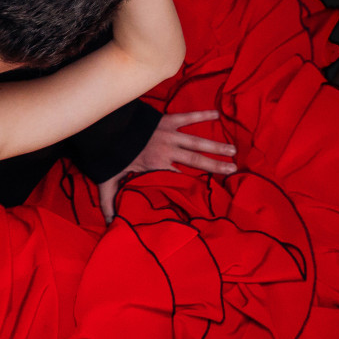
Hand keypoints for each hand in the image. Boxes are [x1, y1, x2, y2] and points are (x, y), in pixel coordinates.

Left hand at [96, 110, 236, 221]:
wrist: (105, 128)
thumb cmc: (108, 155)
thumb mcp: (108, 181)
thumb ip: (109, 202)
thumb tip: (108, 224)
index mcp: (156, 167)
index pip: (178, 180)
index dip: (193, 187)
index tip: (209, 194)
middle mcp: (166, 151)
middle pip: (196, 160)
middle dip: (215, 166)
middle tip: (234, 169)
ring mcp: (168, 135)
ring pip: (196, 141)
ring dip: (215, 146)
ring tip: (233, 150)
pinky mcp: (166, 120)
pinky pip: (186, 117)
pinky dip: (201, 114)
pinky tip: (216, 113)